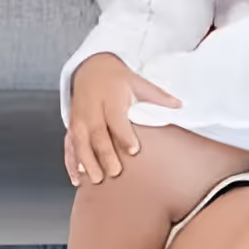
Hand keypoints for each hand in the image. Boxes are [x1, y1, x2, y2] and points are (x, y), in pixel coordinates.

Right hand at [64, 52, 181, 185]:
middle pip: (97, 134)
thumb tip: (179, 105)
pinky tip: (76, 179)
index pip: (116, 119)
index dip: (124, 135)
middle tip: (115, 172)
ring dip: (87, 162)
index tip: (134, 151)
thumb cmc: (118, 79)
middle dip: (105, 154)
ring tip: (96, 179)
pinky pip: (69, 146)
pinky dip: (71, 163)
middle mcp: (91, 109)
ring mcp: (78, 119)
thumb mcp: (137, 81)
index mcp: (110, 98)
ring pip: (80, 143)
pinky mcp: (71, 127)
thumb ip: (157, 96)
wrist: (91, 69)